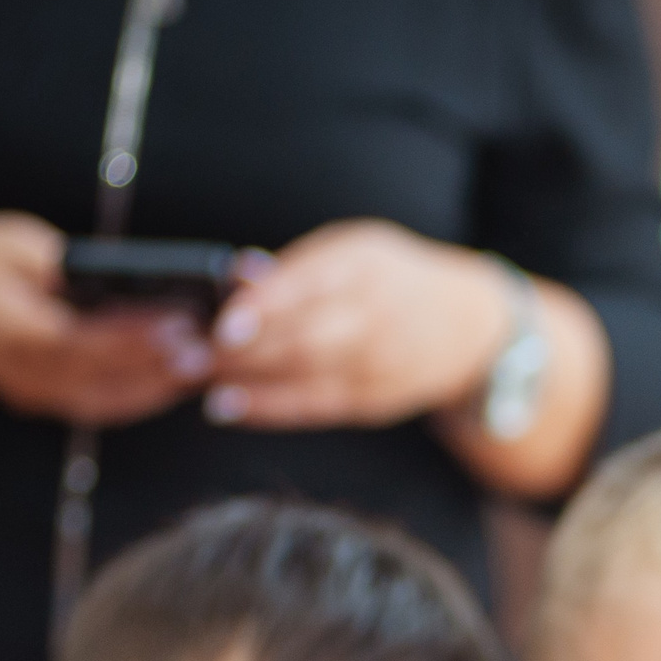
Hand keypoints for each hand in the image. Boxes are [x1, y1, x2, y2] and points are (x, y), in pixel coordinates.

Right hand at [0, 211, 208, 425]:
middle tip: (210, 350)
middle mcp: (21, 377)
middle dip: (161, 369)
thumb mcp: (18, 244)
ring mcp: (31, 395)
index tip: (181, 327)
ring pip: (108, 402)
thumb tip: (133, 283)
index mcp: (10, 336)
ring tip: (205, 364)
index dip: (135, 340)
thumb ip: (70, 268)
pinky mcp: (43, 399)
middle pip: (104, 383)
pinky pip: (101, 404)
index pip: (84, 345)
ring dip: (160, 386)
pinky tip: (176, 375)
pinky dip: (141, 391)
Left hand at [204, 219, 508, 430]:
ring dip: (248, 382)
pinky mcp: (377, 400)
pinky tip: (233, 407)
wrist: (472, 328)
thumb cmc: (395, 281)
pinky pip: (317, 406)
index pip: (308, 285)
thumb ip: (296, 267)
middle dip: (243, 351)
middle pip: (305, 337)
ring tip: (201, 382)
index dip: (264, 308)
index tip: (222, 324)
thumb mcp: (354, 253)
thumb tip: (235, 274)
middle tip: (188, 355)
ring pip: (307, 376)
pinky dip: (272, 408)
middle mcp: (377, 314)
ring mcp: (381, 362)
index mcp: (365, 264)